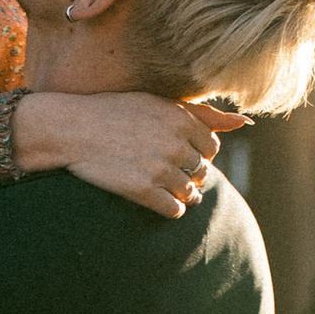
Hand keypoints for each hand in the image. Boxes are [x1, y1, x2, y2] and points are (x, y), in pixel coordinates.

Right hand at [13, 89, 246, 218]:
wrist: (71, 129)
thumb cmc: (114, 112)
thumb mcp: (158, 103)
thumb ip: (202, 113)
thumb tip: (244, 121)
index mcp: (182, 120)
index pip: (211, 148)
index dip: (196, 154)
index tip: (177, 154)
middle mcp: (175, 144)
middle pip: (202, 172)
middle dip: (189, 174)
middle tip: (164, 171)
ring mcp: (160, 169)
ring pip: (191, 192)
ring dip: (181, 193)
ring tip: (160, 186)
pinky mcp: (143, 191)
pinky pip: (174, 209)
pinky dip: (170, 208)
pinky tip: (156, 199)